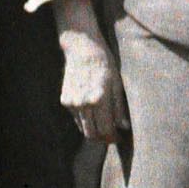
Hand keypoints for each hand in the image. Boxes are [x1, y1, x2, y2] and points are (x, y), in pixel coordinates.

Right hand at [53, 0, 127, 144]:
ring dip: (94, 130)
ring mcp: (72, 103)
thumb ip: (119, 107)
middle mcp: (82, 104)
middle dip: (103, 138)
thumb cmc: (105, 63)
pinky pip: (76, 118)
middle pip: (92, 134)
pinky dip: (85, 120)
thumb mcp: (117, 84)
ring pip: (83, 128)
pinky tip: (94, 113)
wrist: (82, 48)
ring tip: (105, 125)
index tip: (119, 137)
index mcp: (98, 99)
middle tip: (112, 136)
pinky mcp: (65, 100)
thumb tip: (123, 126)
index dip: (113, 137)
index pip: (105, 129)